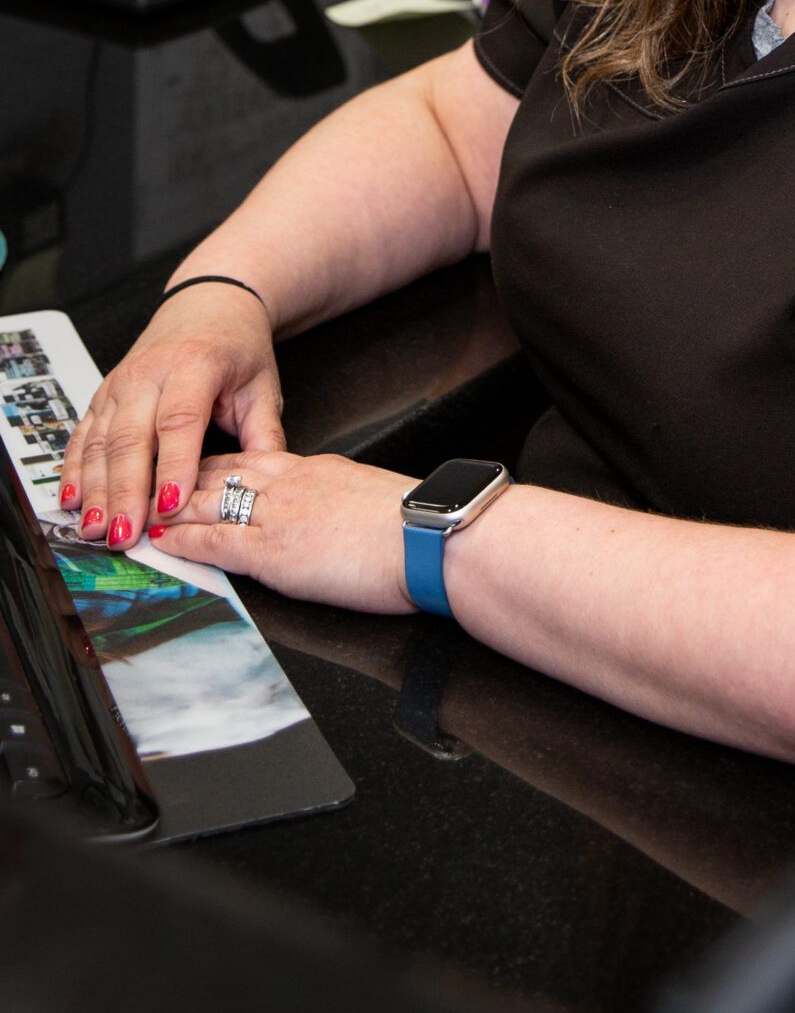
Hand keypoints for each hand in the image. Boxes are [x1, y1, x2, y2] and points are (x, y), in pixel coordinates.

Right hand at [60, 284, 282, 553]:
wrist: (209, 302)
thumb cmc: (238, 346)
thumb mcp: (262, 385)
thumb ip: (264, 436)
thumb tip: (265, 486)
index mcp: (195, 366)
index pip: (179, 423)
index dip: (173, 467)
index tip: (170, 507)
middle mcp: (150, 373)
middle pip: (131, 438)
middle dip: (125, 492)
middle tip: (125, 537)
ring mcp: (121, 383)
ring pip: (101, 442)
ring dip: (96, 490)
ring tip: (96, 530)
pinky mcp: (104, 393)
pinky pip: (84, 434)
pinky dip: (75, 469)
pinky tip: (71, 500)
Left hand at [148, 448, 417, 614]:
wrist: (430, 535)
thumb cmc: (417, 526)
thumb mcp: (374, 500)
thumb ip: (346, 501)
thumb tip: (342, 514)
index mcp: (318, 470)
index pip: (255, 461)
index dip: (219, 464)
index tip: (195, 467)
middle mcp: (291, 484)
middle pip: (223, 472)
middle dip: (183, 477)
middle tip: (153, 482)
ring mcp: (278, 515)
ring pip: (209, 500)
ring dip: (173, 504)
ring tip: (145, 509)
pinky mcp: (273, 551)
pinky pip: (216, 541)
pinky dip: (185, 539)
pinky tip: (164, 541)